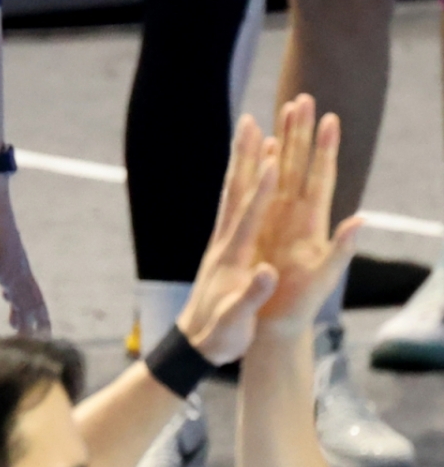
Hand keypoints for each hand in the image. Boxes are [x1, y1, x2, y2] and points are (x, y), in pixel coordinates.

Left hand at [0, 177, 49, 336]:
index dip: (29, 328)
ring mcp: (17, 262)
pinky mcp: (11, 254)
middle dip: (37, 322)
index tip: (29, 346)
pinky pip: (18, 280)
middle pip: (33, 302)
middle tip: (42, 341)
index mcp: (13, 277)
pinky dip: (16, 294)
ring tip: (19, 326)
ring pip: (26, 291)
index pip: (26, 309)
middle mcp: (20, 272)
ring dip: (25, 310)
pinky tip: (8, 297)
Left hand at [176, 115, 279, 364]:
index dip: (260, 190)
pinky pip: (234, 206)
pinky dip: (242, 183)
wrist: (192, 345)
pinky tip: (248, 170)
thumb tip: (266, 274)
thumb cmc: (217, 336)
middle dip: (245, 157)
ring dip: (242, 161)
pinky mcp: (223, 247)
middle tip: (250, 121)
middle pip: (235, 192)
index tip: (273, 160)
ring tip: (250, 129)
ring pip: (232, 193)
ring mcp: (221, 243)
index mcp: (231, 259)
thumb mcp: (234, 323)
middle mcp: (223, 243)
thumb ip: (249, 297)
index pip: (247, 217)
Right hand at [253, 95, 361, 335]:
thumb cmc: (297, 308)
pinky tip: (264, 150)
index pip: (319, 180)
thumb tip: (360, 221)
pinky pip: (259, 192)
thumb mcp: (324, 280)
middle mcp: (294, 218)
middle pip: (299, 168)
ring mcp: (276, 222)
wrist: (274, 327)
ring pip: (279, 174)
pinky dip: (262, 169)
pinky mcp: (259, 230)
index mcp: (310, 226)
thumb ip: (341, 251)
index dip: (323, 151)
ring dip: (283, 143)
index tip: (329, 120)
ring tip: (282, 112)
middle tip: (302, 99)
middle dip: (301, 133)